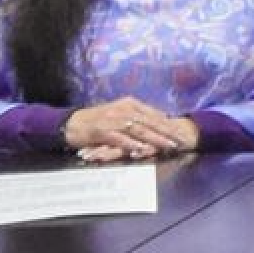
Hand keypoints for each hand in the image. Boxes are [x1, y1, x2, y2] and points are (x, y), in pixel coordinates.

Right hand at [62, 97, 198, 161]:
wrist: (71, 123)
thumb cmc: (97, 121)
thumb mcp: (119, 114)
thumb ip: (138, 117)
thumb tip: (159, 121)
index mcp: (130, 104)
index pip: (154, 114)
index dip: (169, 124)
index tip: (183, 132)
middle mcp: (123, 109)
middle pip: (150, 121)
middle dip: (168, 132)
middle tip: (182, 140)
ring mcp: (113, 119)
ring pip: (139, 129)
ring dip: (155, 138)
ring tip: (168, 145)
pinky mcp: (103, 130)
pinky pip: (121, 138)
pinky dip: (132, 144)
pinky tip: (142, 149)